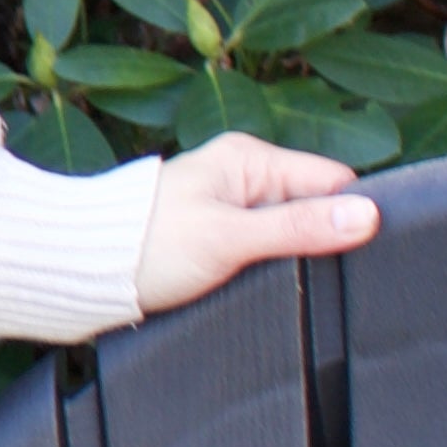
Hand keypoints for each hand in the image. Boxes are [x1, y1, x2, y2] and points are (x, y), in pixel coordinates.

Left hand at [134, 132, 380, 317]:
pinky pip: (264, 251)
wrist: (79, 273)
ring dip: (294, 260)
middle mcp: (242, 177)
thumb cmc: (143, 246)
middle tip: (322, 277)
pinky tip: (265, 288)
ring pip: (290, 234)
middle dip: (322, 241)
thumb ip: (298, 227)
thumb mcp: (230, 238)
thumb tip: (366, 216)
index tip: (365, 251)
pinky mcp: (217, 239)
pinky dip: (269, 269)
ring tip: (285, 283)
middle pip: (313, 208)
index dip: (351, 214)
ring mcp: (230, 209)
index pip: (330, 179)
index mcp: (248, 158)